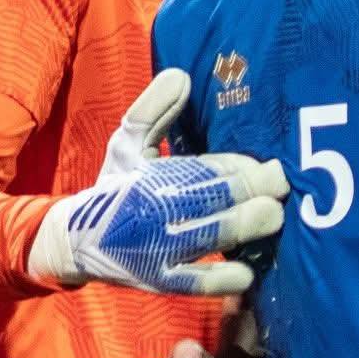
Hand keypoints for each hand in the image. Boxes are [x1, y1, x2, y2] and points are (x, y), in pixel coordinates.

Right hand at [28, 69, 286, 294]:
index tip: (269, 164)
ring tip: (276, 217)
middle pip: (214, 197)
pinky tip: (249, 272)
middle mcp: (154, 210)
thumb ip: (155, 109)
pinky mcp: (161, 281)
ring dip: (247, 224)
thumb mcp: (127, 142)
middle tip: (283, 183)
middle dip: (254, 189)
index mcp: (149, 174)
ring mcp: (158, 249)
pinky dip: (225, 278)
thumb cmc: (115, 186)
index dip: (240, 166)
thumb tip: (182, 75)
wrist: (75, 241)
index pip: (204, 166)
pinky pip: (198, 282)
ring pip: (212, 235)